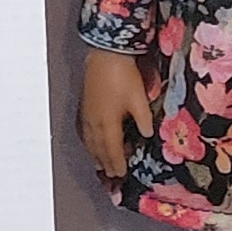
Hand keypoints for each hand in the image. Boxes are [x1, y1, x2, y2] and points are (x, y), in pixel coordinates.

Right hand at [80, 48, 154, 184]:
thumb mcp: (138, 99)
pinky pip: (84, 132)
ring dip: (95, 154)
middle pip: (98, 149)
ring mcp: (87, 114)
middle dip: (104, 162)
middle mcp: (94, 123)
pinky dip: (88, 142)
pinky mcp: (84, 106)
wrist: (105, 55)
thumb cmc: (123, 76)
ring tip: (99, 164)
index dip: (117, 163)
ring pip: (90, 141)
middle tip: (110, 174)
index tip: (120, 174)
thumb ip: (143, 119)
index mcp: (108, 124)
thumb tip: (146, 135)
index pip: (112, 150)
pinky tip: (90, 141)